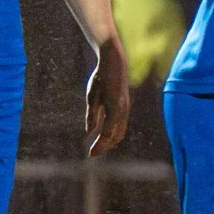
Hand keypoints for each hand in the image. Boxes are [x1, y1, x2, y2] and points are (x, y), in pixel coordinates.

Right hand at [85, 36, 130, 156]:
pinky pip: (112, 123)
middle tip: (92, 155)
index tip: (93, 152)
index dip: (105, 144)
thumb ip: (93, 115)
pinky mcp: (117, 103)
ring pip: (115, 132)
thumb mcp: (94, 98)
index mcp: (119, 111)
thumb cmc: (103, 76)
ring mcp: (121, 108)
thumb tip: (90, 132)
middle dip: (105, 147)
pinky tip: (96, 138)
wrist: (110, 59)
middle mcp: (123, 111)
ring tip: (93, 152)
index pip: (115, 133)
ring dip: (104, 144)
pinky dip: (105, 134)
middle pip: (116, 136)